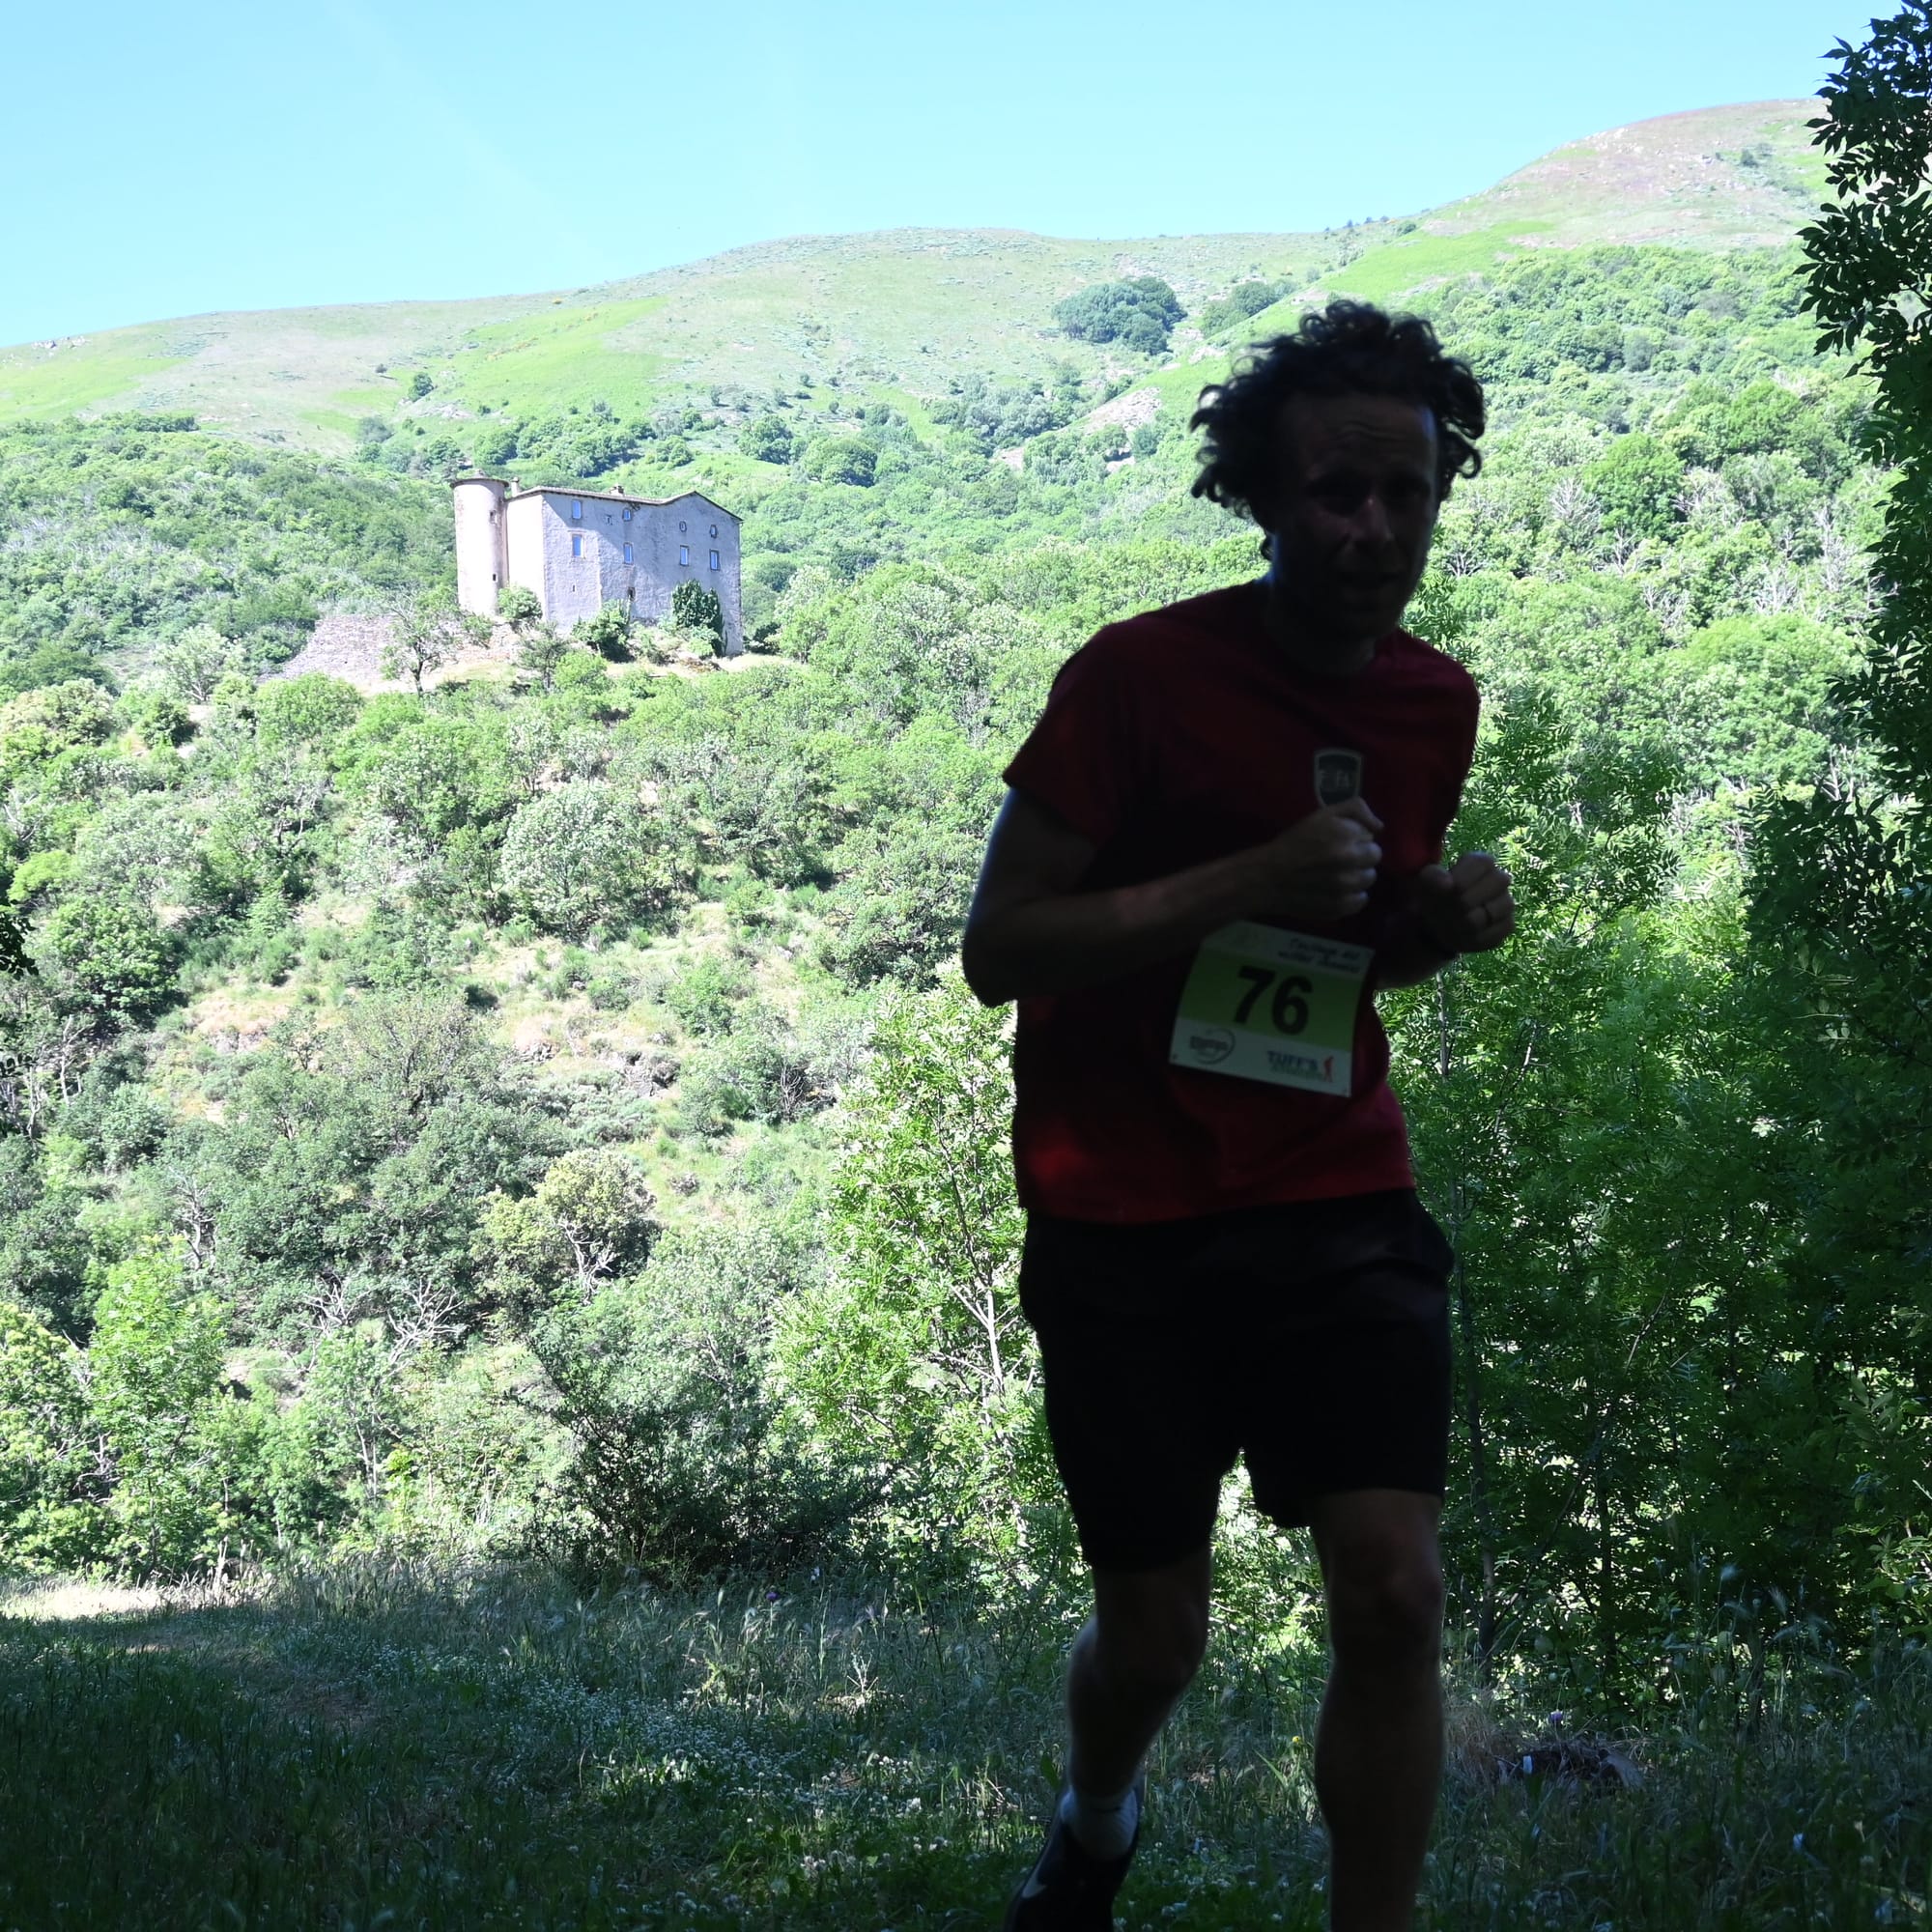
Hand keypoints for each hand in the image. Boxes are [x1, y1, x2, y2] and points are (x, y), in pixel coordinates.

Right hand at [1253, 798, 1384, 923]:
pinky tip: (1334, 890)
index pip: (1369, 836)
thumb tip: (1380, 827)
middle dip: (1360, 856)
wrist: (1268, 877)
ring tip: (1337, 875)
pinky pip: (1361, 900)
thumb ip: (1355, 809)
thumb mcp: (1321, 815)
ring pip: (1369, 878)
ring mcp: (1345, 885)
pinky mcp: (1341, 906)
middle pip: (1374, 857)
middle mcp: (1348, 859)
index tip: (1338, 842)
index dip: (1355, 838)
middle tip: (1340, 858)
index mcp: (1344, 833)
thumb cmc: (1294, 843)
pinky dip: (1351, 896)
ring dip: (1357, 875)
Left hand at [1412, 852, 1514, 954]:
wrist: (1437, 923)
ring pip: (1495, 911)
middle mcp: (1499, 879)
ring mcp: (1506, 902)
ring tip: (1454, 922)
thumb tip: (1449, 884)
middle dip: (1465, 900)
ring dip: (1468, 921)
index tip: (1447, 890)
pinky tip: (1464, 935)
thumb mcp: (1425, 883)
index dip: (1463, 878)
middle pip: (1495, 884)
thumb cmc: (1434, 896)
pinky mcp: (1508, 925)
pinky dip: (1475, 937)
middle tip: (1450, 908)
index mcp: (1481, 862)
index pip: (1482, 863)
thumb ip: (1433, 877)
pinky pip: (1496, 932)